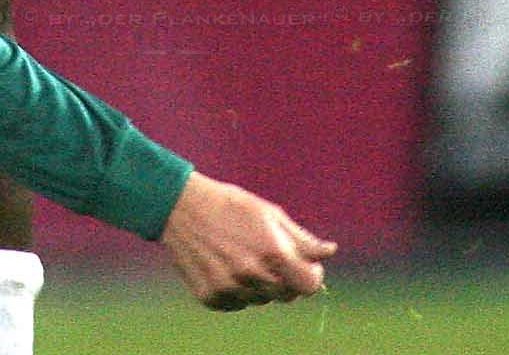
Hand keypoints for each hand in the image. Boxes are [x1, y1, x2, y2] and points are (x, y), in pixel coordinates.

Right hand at [159, 171, 335, 310]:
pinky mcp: (212, 298)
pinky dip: (236, 289)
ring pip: (261, 299)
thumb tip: (330, 251)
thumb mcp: (268, 213)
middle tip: (267, 253)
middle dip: (285, 277)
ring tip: (240, 253)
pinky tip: (223, 264)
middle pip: (287, 295)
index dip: (312, 275)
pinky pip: (238, 303)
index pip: (310, 286)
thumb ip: (302, 239)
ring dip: (259, 283)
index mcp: (272, 253)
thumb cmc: (229, 205)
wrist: (178, 207)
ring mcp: (230, 289)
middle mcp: (252, 275)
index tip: (305, 264)